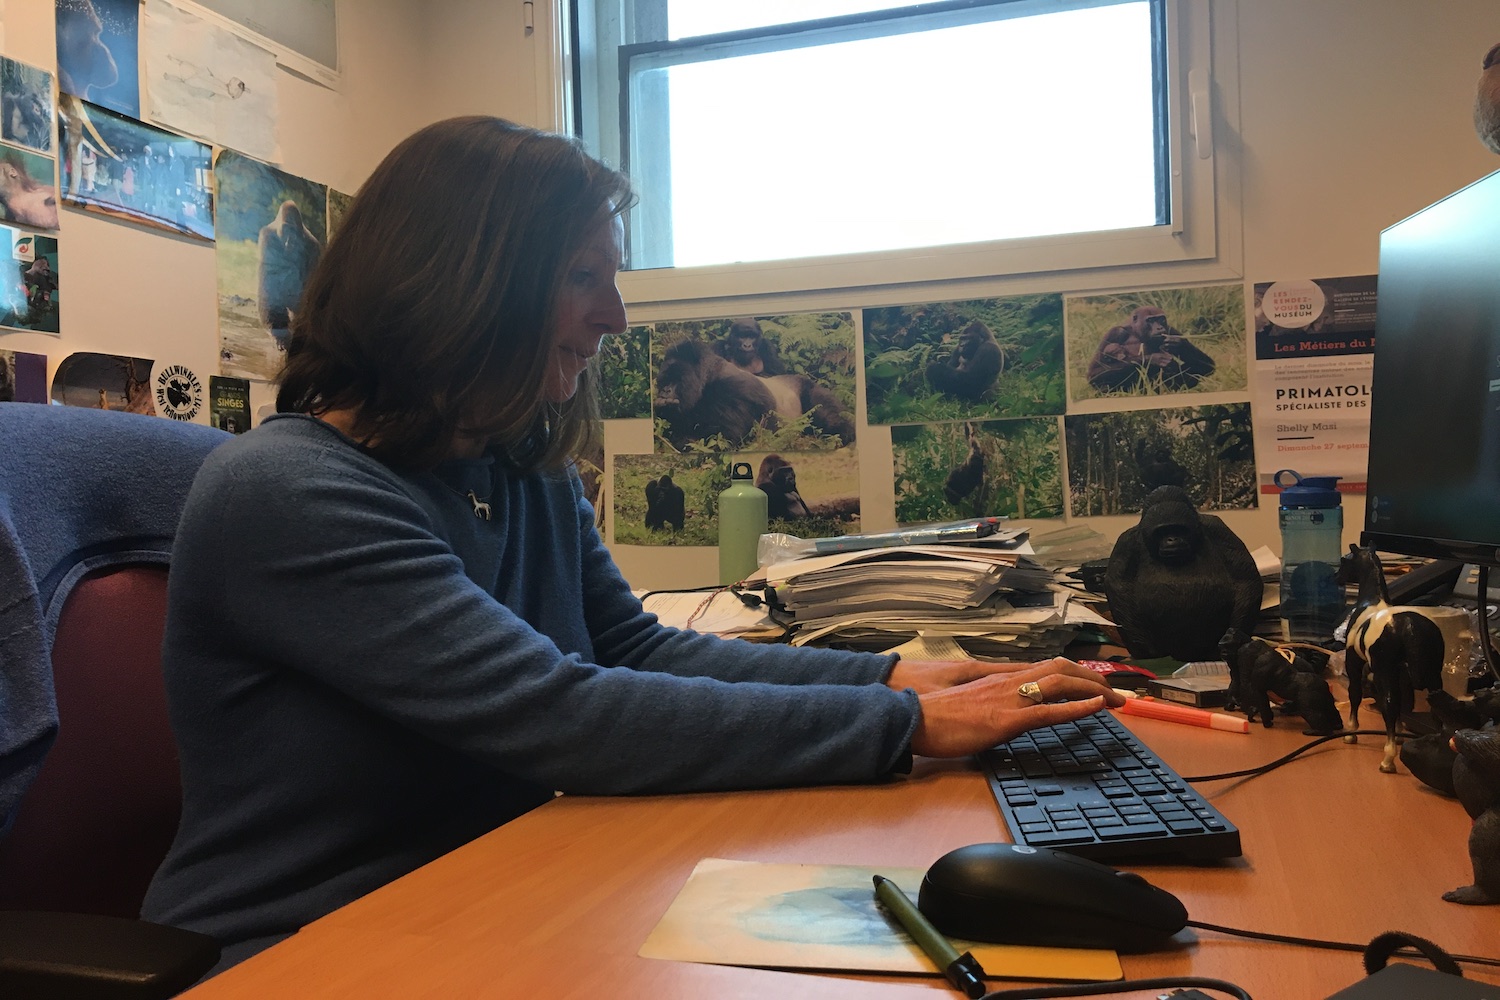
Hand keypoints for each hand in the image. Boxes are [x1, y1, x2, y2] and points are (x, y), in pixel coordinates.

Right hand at [908, 659, 1126, 758]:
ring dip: (1094, 691)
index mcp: (999, 679)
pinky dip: (1076, 707)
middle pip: (1061, 670)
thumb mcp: (969, 705)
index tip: (1095, 686)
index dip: (1076, 675)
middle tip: (1116, 695)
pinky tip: (1096, 708)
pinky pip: (1048, 710)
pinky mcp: (1006, 720)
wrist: (911, 720)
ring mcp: (1008, 699)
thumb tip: (1007, 710)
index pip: (1046, 669)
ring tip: (1117, 701)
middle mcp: (1008, 682)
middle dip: (1093, 680)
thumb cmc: (934, 717)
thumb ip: (991, 702)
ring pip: (1061, 683)